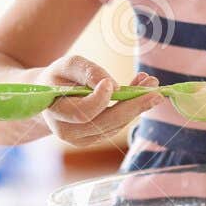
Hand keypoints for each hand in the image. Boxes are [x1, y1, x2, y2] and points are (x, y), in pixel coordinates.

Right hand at [38, 56, 159, 147]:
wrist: (50, 98)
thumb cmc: (58, 78)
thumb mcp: (66, 66)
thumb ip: (86, 71)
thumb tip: (113, 85)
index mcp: (57, 114)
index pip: (83, 112)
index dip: (100, 100)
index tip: (112, 83)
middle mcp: (69, 133)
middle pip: (106, 122)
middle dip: (133, 106)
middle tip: (155, 91)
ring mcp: (83, 140)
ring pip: (116, 124)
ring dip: (137, 104)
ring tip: (151, 83)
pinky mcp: (96, 138)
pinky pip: (118, 124)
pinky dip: (132, 108)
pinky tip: (142, 90)